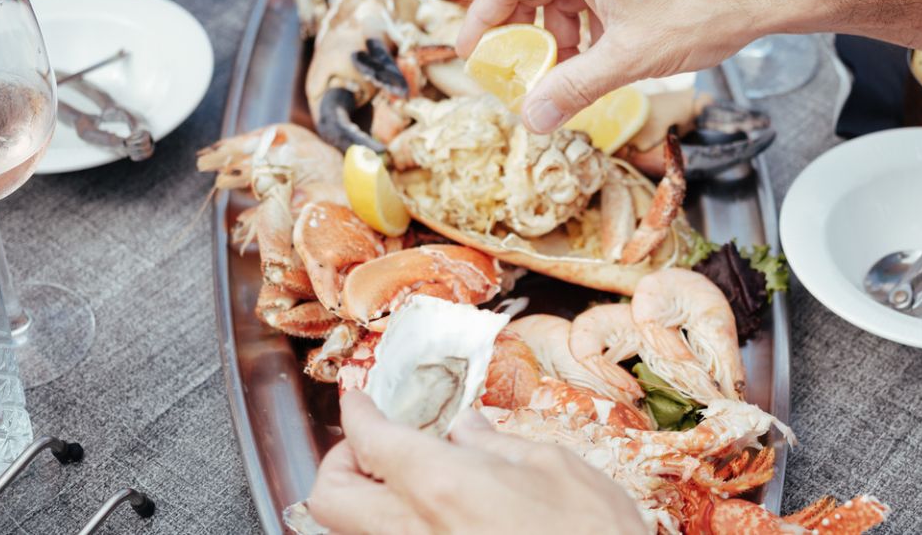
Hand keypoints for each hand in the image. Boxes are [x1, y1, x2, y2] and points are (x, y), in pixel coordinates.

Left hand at [304, 391, 646, 534]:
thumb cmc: (592, 534)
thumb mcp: (554, 467)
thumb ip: (496, 444)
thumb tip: (463, 429)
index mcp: (441, 486)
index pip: (369, 439)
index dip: (357, 411)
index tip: (361, 400)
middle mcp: (415, 532)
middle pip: (329, 498)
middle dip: (341, 463)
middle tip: (374, 445)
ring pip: (354, 532)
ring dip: (368, 501)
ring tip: (407, 481)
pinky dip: (399, 526)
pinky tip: (437, 513)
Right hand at [457, 0, 777, 132]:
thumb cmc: (705, 10)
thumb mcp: (630, 58)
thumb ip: (573, 87)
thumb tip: (533, 116)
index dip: (481, 20)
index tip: (470, 55)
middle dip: (524, 34)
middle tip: (520, 74)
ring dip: (561, 32)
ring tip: (572, 74)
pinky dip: (588, 20)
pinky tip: (603, 54)